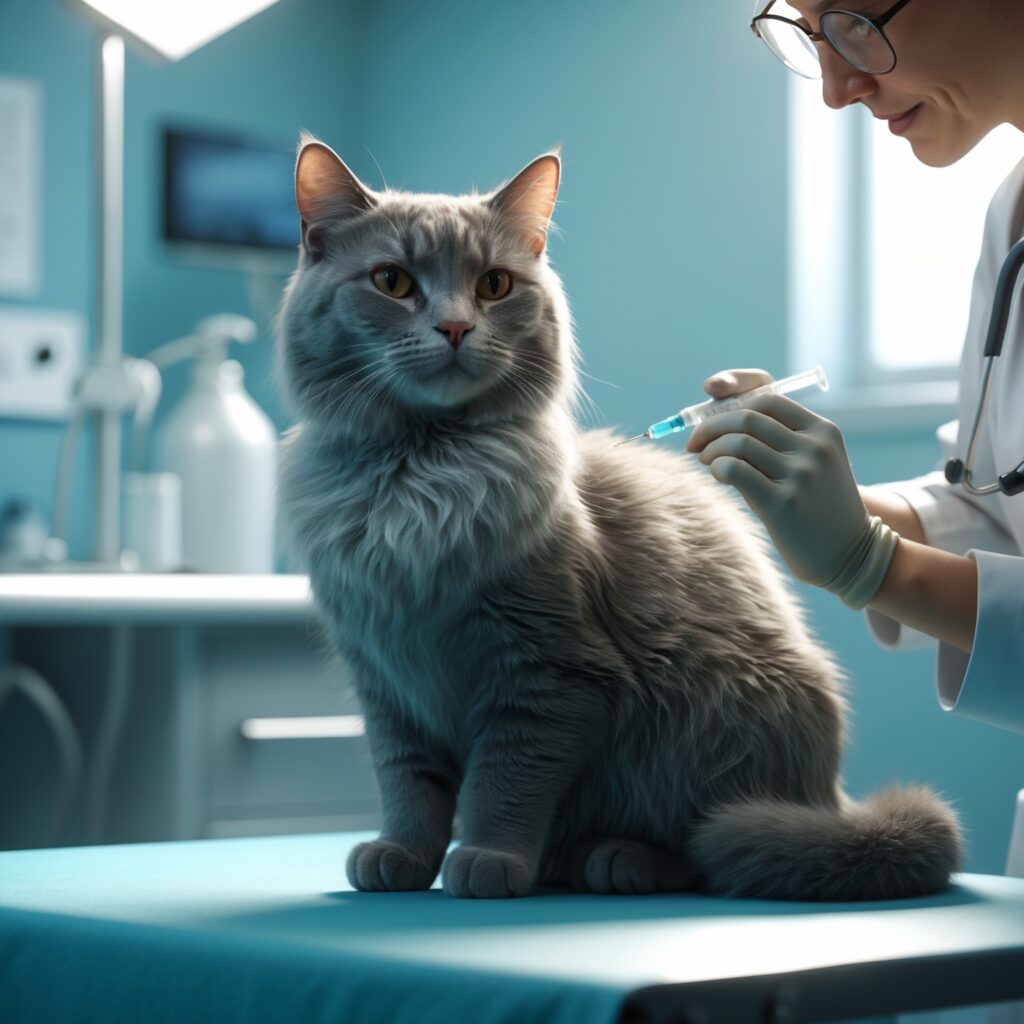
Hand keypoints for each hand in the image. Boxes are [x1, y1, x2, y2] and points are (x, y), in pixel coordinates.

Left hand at [686, 371, 869, 588]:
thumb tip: (717, 423)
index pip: (768, 399)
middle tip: (696, 443)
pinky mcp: (782, 503)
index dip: (731, 404)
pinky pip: (735, 469)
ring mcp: (801, 475)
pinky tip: (717, 476)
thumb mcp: (812, 464)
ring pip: (739, 442)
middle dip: (711, 426)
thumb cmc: (816, 507)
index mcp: (824, 431)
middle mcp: (815, 448)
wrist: (850, 555)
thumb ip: (776, 441)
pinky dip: (717, 467)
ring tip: (707, 463)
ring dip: (711, 450)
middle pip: (748, 418)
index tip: (712, 420)